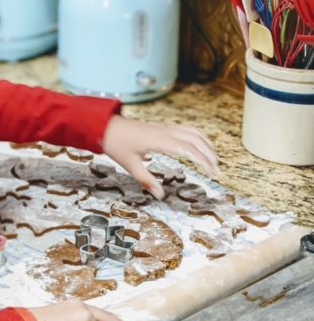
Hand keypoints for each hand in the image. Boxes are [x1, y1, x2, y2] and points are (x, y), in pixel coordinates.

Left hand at [102, 115, 218, 199]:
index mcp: (159, 141)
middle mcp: (165, 132)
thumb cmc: (115, 143)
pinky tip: (198, 146)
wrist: (104, 125)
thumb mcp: (130, 165)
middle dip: (209, 153)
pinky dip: (196, 137)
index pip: (188, 149)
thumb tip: (160, 195)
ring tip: (212, 159)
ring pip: (192, 131)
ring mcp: (163, 128)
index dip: (203, 160)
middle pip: (195, 139)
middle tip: (217, 170)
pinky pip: (184, 129)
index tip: (212, 173)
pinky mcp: (160, 127)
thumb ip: (147, 180)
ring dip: (205, 143)